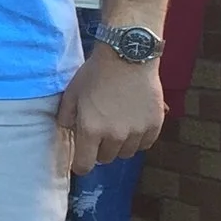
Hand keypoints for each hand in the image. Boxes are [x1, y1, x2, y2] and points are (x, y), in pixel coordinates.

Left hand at [57, 44, 163, 172]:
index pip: (84, 165)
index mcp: (90, 130)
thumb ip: (66, 116)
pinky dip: (139, 138)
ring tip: (118, 125)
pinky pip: (145, 144)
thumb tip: (68, 131)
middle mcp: (114, 136)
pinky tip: (134, 123)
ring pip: (126, 153)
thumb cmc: (96, 72)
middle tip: (100, 132)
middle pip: (106, 158)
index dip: (81, 164)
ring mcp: (137, 131)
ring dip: (120, 144)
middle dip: (100, 149)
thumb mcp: (72, 93)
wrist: (128, 55)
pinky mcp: (154, 124)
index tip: (82, 157)